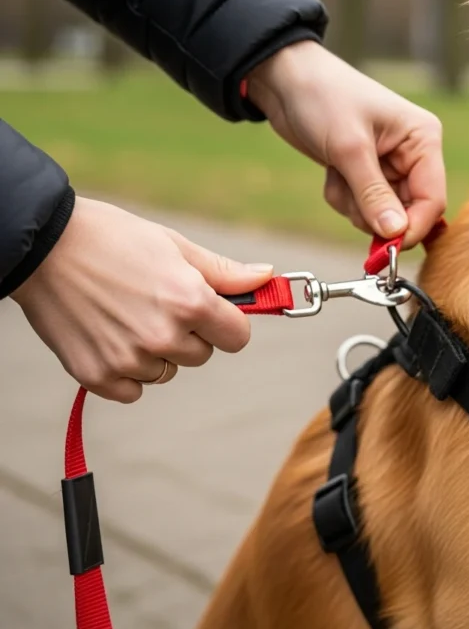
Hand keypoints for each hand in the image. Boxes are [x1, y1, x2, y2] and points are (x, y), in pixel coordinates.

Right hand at [11, 197, 272, 402]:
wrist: (41, 246)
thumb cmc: (112, 239)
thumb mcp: (175, 246)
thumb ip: (225, 273)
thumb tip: (268, 279)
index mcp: (190, 302)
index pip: (239, 337)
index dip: (228, 323)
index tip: (212, 312)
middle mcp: (164, 336)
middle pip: (203, 355)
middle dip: (190, 333)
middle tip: (156, 303)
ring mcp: (129, 360)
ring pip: (167, 371)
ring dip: (157, 352)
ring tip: (126, 314)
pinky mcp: (98, 377)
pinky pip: (134, 390)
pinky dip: (127, 371)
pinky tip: (110, 336)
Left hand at [247, 41, 446, 248]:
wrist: (285, 80)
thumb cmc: (322, 97)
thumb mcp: (349, 149)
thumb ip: (373, 195)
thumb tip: (396, 234)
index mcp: (423, 139)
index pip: (432, 199)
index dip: (412, 228)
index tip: (385, 248)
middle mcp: (413, 155)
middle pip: (408, 212)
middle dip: (373, 213)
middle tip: (348, 198)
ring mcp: (390, 167)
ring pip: (381, 214)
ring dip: (354, 205)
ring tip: (337, 173)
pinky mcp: (367, 174)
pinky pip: (362, 207)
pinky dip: (343, 197)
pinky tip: (332, 171)